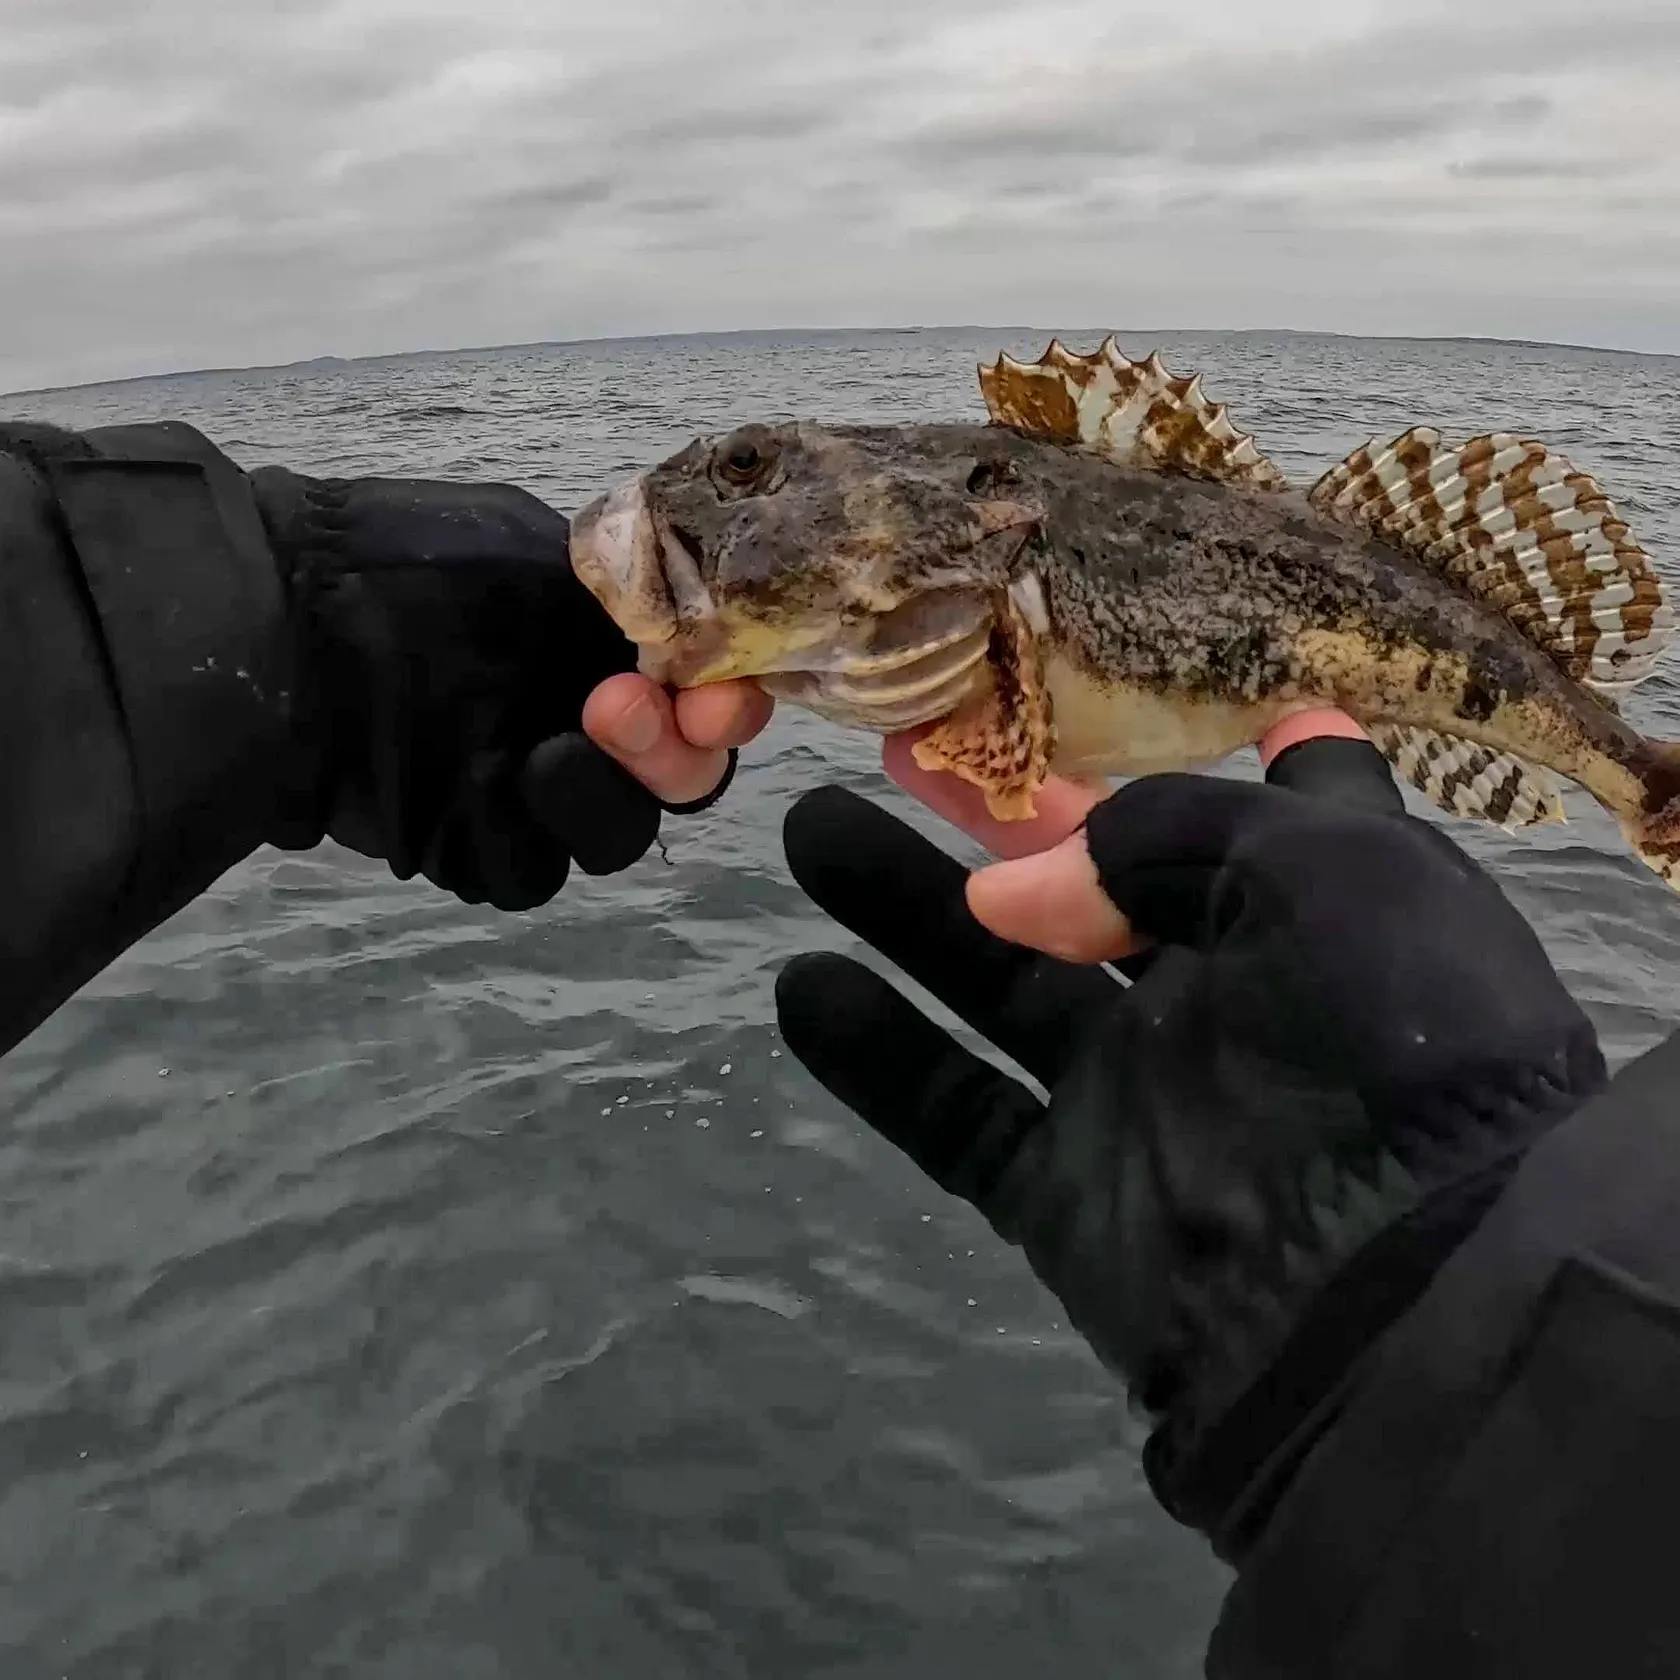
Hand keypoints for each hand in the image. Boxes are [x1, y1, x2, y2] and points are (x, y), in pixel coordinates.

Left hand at [252, 469, 771, 907]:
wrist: (272, 636)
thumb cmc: (407, 573)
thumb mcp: (529, 554)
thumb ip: (627, 600)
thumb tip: (689, 644)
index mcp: (606, 644)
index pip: (706, 693)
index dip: (727, 704)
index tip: (714, 698)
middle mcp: (580, 719)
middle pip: (680, 779)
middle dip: (671, 755)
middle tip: (616, 712)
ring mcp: (525, 789)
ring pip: (613, 836)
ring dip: (600, 800)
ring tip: (543, 760)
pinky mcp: (469, 844)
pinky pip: (528, 870)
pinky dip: (520, 836)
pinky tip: (485, 788)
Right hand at [775, 734, 1605, 1560]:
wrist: (1404, 1292)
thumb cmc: (1389, 1033)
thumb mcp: (1326, 864)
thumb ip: (1160, 833)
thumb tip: (1014, 893)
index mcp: (1310, 905)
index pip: (1279, 810)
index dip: (1231, 748)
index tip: (1154, 696)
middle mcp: (1221, 990)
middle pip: (1085, 879)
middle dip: (995, 814)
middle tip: (897, 746)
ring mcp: (1137, 1093)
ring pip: (996, 984)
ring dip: (903, 908)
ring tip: (809, 830)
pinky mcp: (1071, 1191)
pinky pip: (955, 1113)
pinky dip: (878, 1057)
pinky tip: (802, 987)